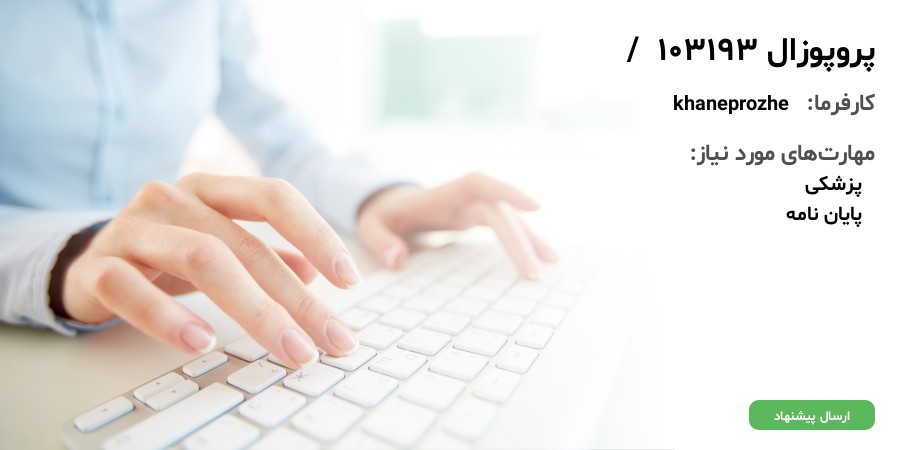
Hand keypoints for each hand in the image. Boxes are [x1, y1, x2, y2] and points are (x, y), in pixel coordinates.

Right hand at [60, 173, 360, 366]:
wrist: (85, 262)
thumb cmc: (165, 253)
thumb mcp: (219, 247)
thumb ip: (265, 254)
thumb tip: (316, 273)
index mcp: (210, 190)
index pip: (274, 197)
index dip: (317, 233)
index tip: (350, 279)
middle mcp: (172, 198)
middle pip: (245, 244)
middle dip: (295, 298)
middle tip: (329, 338)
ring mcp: (133, 228)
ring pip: (201, 259)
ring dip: (253, 309)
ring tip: (287, 348)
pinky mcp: (98, 266)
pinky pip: (132, 288)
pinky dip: (169, 318)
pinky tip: (202, 342)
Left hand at [356, 172, 557, 277]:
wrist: (387, 204)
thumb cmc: (382, 214)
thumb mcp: (370, 226)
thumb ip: (380, 241)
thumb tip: (398, 259)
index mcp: (441, 194)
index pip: (479, 184)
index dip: (507, 191)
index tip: (536, 207)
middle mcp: (463, 197)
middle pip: (499, 211)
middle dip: (520, 239)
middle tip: (535, 273)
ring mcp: (472, 207)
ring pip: (509, 218)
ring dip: (531, 238)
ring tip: (553, 262)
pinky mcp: (477, 218)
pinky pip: (505, 226)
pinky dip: (522, 241)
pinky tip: (540, 258)